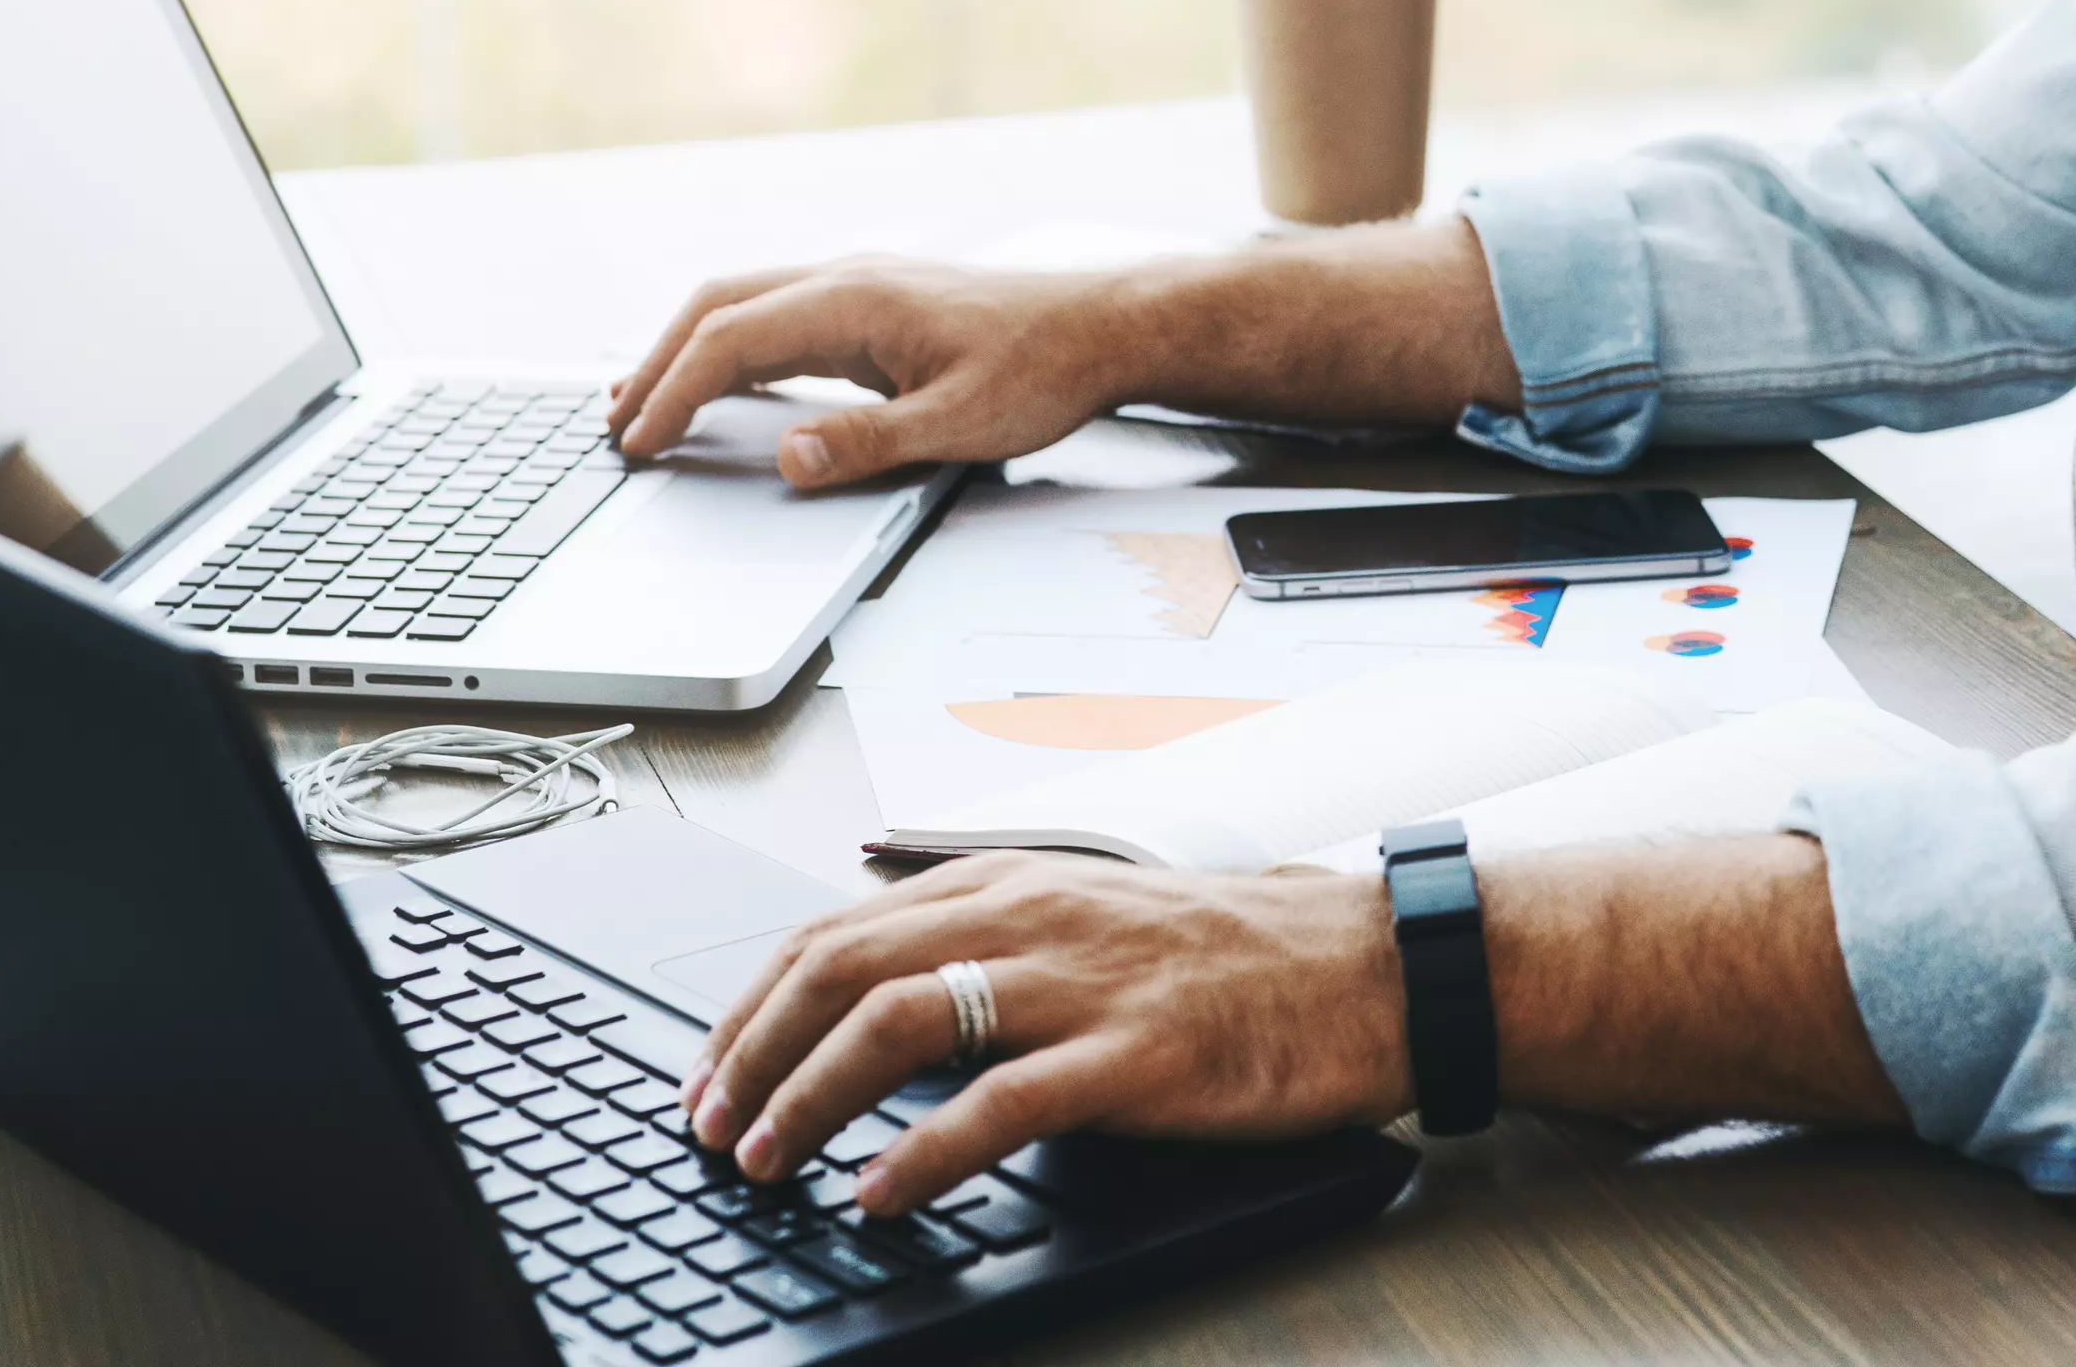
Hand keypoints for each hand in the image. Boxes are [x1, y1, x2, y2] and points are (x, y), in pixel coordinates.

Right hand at [605, 257, 1130, 484]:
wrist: (1105, 328)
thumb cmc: (1044, 369)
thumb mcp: (961, 421)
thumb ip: (869, 442)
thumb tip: (787, 459)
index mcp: (854, 299)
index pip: (731, 340)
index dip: (674, 392)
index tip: (638, 440)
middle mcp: (846, 279)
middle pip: (719, 308)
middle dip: (659, 364)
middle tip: (616, 424)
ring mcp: (858, 288)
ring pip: (744, 306)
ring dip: (688, 351)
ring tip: (642, 401)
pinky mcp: (874, 307)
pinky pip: (780, 318)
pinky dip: (732, 349)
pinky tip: (720, 384)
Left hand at [678, 854, 1407, 1215]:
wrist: (1369, 967)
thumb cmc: (1235, 954)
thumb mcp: (1092, 913)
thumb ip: (989, 929)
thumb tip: (883, 966)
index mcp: (1010, 882)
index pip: (834, 930)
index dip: (752, 1006)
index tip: (709, 1072)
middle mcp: (1030, 915)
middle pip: (840, 967)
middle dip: (751, 1053)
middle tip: (707, 1127)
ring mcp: (1082, 983)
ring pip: (898, 1022)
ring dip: (807, 1097)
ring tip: (765, 1160)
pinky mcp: (1135, 1056)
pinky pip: (1001, 1104)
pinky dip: (920, 1154)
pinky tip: (878, 1194)